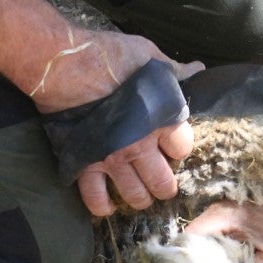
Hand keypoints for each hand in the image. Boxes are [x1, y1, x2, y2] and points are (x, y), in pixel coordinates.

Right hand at [30, 30, 201, 216]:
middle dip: (166, 185)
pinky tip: (108, 206)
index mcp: (161, 119)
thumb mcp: (149, 56)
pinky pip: (94, 197)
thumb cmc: (109, 56)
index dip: (180, 147)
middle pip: (163, 182)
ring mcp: (111, 158)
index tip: (172, 144)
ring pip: (134, 195)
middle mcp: (139, 145)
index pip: (183, 148)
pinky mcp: (84, 163)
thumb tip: (198, 69)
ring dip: (140, 198)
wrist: (63, 63)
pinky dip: (102, 206)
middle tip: (162, 182)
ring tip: (140, 195)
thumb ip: (174, 71)